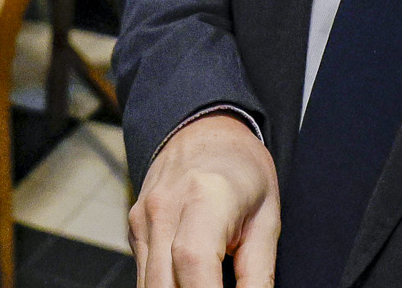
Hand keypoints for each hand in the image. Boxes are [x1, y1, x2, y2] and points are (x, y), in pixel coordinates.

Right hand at [131, 115, 278, 287]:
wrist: (204, 129)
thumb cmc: (242, 171)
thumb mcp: (268, 219)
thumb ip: (258, 273)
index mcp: (205, 198)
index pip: (193, 261)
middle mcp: (164, 208)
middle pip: (162, 283)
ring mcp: (142, 219)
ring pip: (148, 286)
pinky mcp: (134, 229)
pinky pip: (145, 275)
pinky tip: (191, 283)